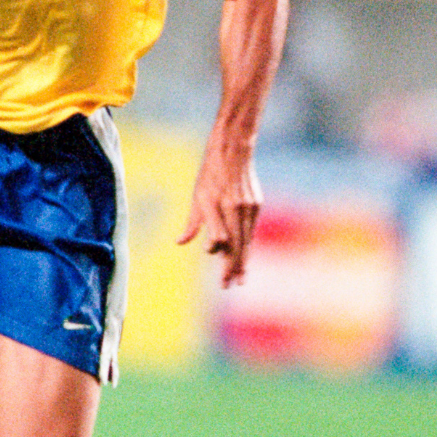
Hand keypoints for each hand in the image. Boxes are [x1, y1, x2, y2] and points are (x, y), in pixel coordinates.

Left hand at [176, 147, 261, 287]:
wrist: (233, 151)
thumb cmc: (210, 174)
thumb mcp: (197, 197)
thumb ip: (193, 223)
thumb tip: (180, 243)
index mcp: (221, 207)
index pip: (224, 242)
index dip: (222, 260)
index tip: (221, 276)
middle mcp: (237, 209)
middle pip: (238, 245)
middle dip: (235, 267)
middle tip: (231, 285)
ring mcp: (250, 207)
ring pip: (247, 240)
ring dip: (243, 260)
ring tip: (240, 278)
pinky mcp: (256, 205)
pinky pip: (250, 230)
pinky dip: (247, 244)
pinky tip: (244, 255)